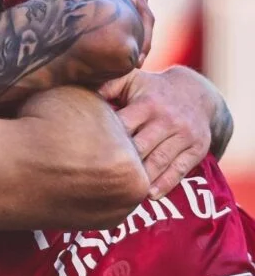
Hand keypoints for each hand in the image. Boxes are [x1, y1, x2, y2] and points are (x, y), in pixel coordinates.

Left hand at [99, 67, 220, 198]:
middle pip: (140, 147)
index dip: (105, 139)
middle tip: (97, 178)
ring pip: (159, 161)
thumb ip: (107, 85)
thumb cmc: (151, 89)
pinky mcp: (197, 148)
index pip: (123, 125)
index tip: (86, 154)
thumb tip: (78, 96)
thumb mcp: (131, 80)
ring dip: (141, 178)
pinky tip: (149, 194)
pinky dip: (165, 184)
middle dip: (120, 162)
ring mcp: (184, 135)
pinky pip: (180, 169)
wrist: (196, 93)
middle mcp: (167, 119)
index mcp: (147, 103)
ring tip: (121, 193)